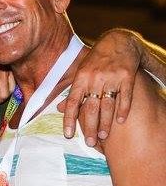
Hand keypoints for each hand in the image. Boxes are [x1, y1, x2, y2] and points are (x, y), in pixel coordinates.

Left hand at [58, 30, 140, 145]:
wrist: (118, 42)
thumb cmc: (96, 60)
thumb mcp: (81, 73)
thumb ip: (73, 91)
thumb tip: (58, 109)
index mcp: (80, 78)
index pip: (72, 102)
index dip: (68, 119)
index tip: (68, 135)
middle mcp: (94, 78)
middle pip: (90, 107)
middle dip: (89, 127)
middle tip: (90, 142)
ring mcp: (111, 77)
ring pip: (107, 105)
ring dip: (105, 123)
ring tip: (104, 136)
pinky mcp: (127, 76)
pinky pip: (125, 96)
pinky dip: (123, 110)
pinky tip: (120, 121)